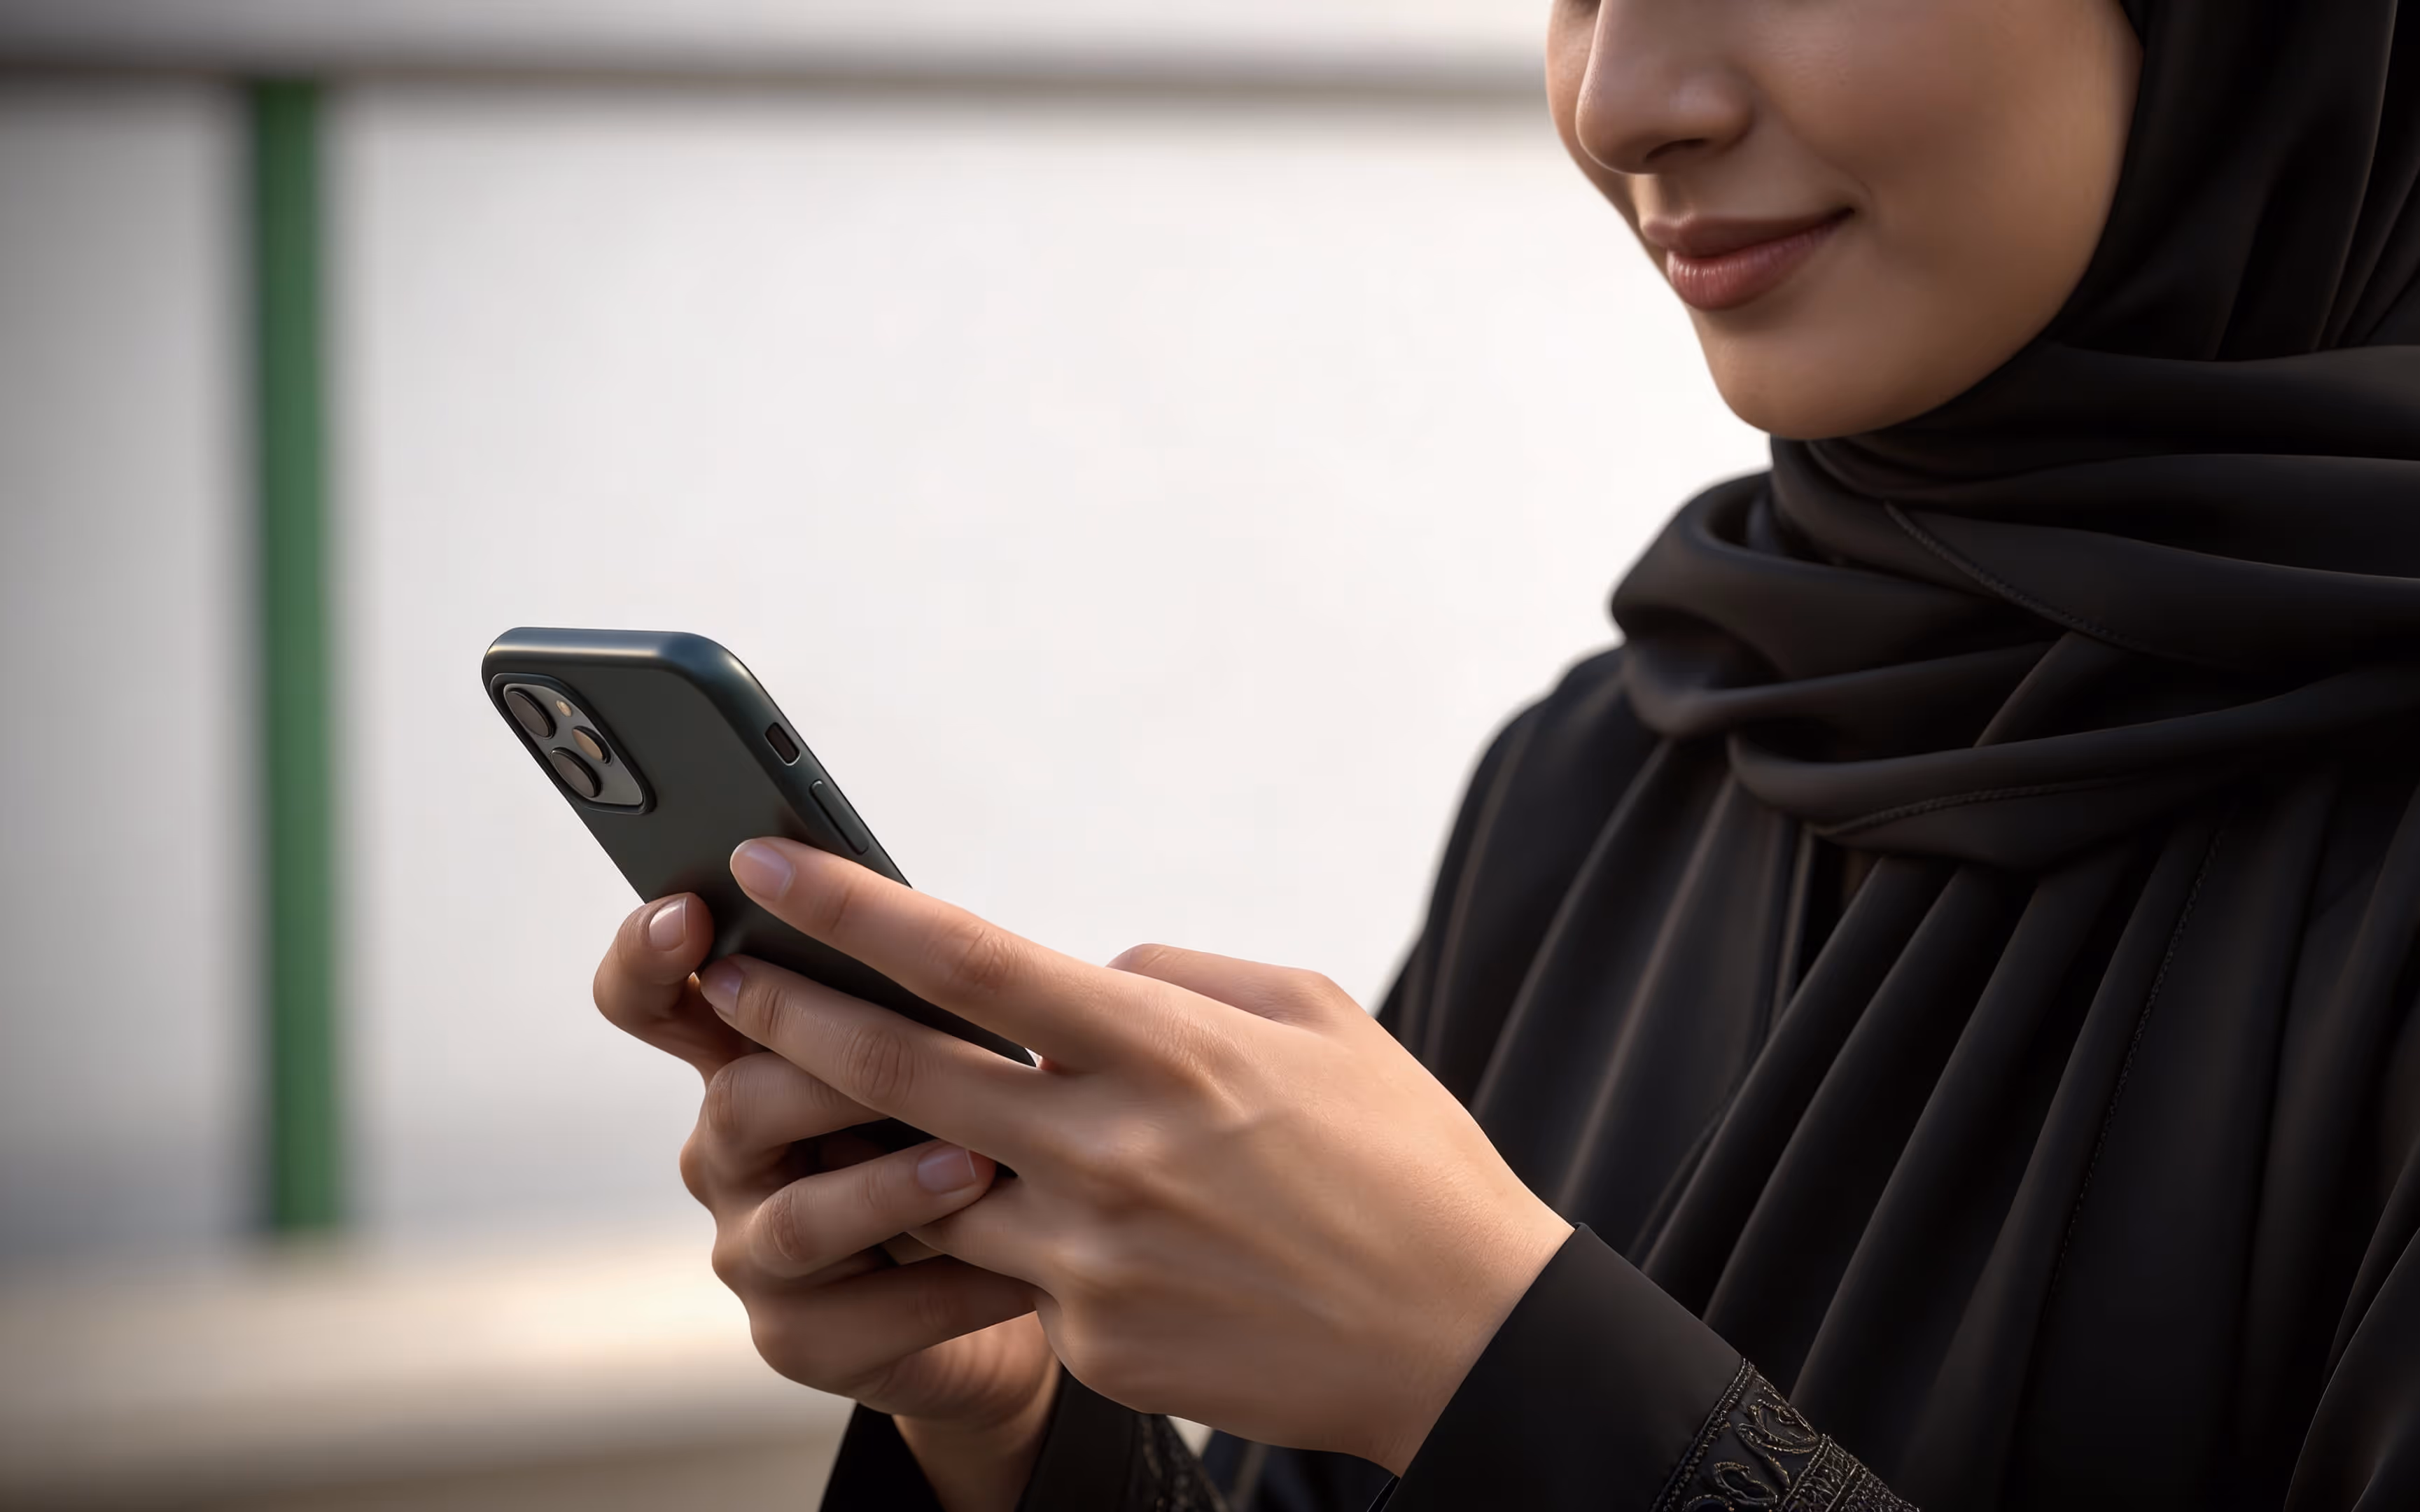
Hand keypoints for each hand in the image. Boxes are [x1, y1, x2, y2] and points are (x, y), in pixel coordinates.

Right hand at [592, 895, 1060, 1511]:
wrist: (1013, 1289)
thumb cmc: (974, 1140)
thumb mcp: (951, 1058)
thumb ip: (926, 1001)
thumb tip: (983, 935)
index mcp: (750, 1060)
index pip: (655, 1000)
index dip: (648, 956)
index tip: (685, 910)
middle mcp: (730, 1154)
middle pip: (737, 1100)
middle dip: (829, 1076)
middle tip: (914, 1057)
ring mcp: (753, 1252)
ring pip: (797, 1220)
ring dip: (890, 1190)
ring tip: (976, 1165)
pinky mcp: (799, 1340)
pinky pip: (863, 1317)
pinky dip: (949, 1290)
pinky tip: (1022, 1272)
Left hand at [692, 838, 1572, 1472]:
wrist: (1465, 1336)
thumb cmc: (1400, 1159)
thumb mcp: (1315, 1019)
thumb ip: (1174, 981)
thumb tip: (1074, 978)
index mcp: (1167, 1049)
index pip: (968, 961)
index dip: (849, 908)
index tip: (765, 862)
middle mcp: (1111, 1151)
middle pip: (899, 1073)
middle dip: (790, 1017)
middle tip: (725, 977)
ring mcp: (1092, 1261)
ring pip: (933, 1190)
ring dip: (885, 1146)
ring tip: (862, 1111)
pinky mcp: (1096, 1345)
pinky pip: (1019, 1278)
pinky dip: (1025, 1241)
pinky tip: (1097, 1236)